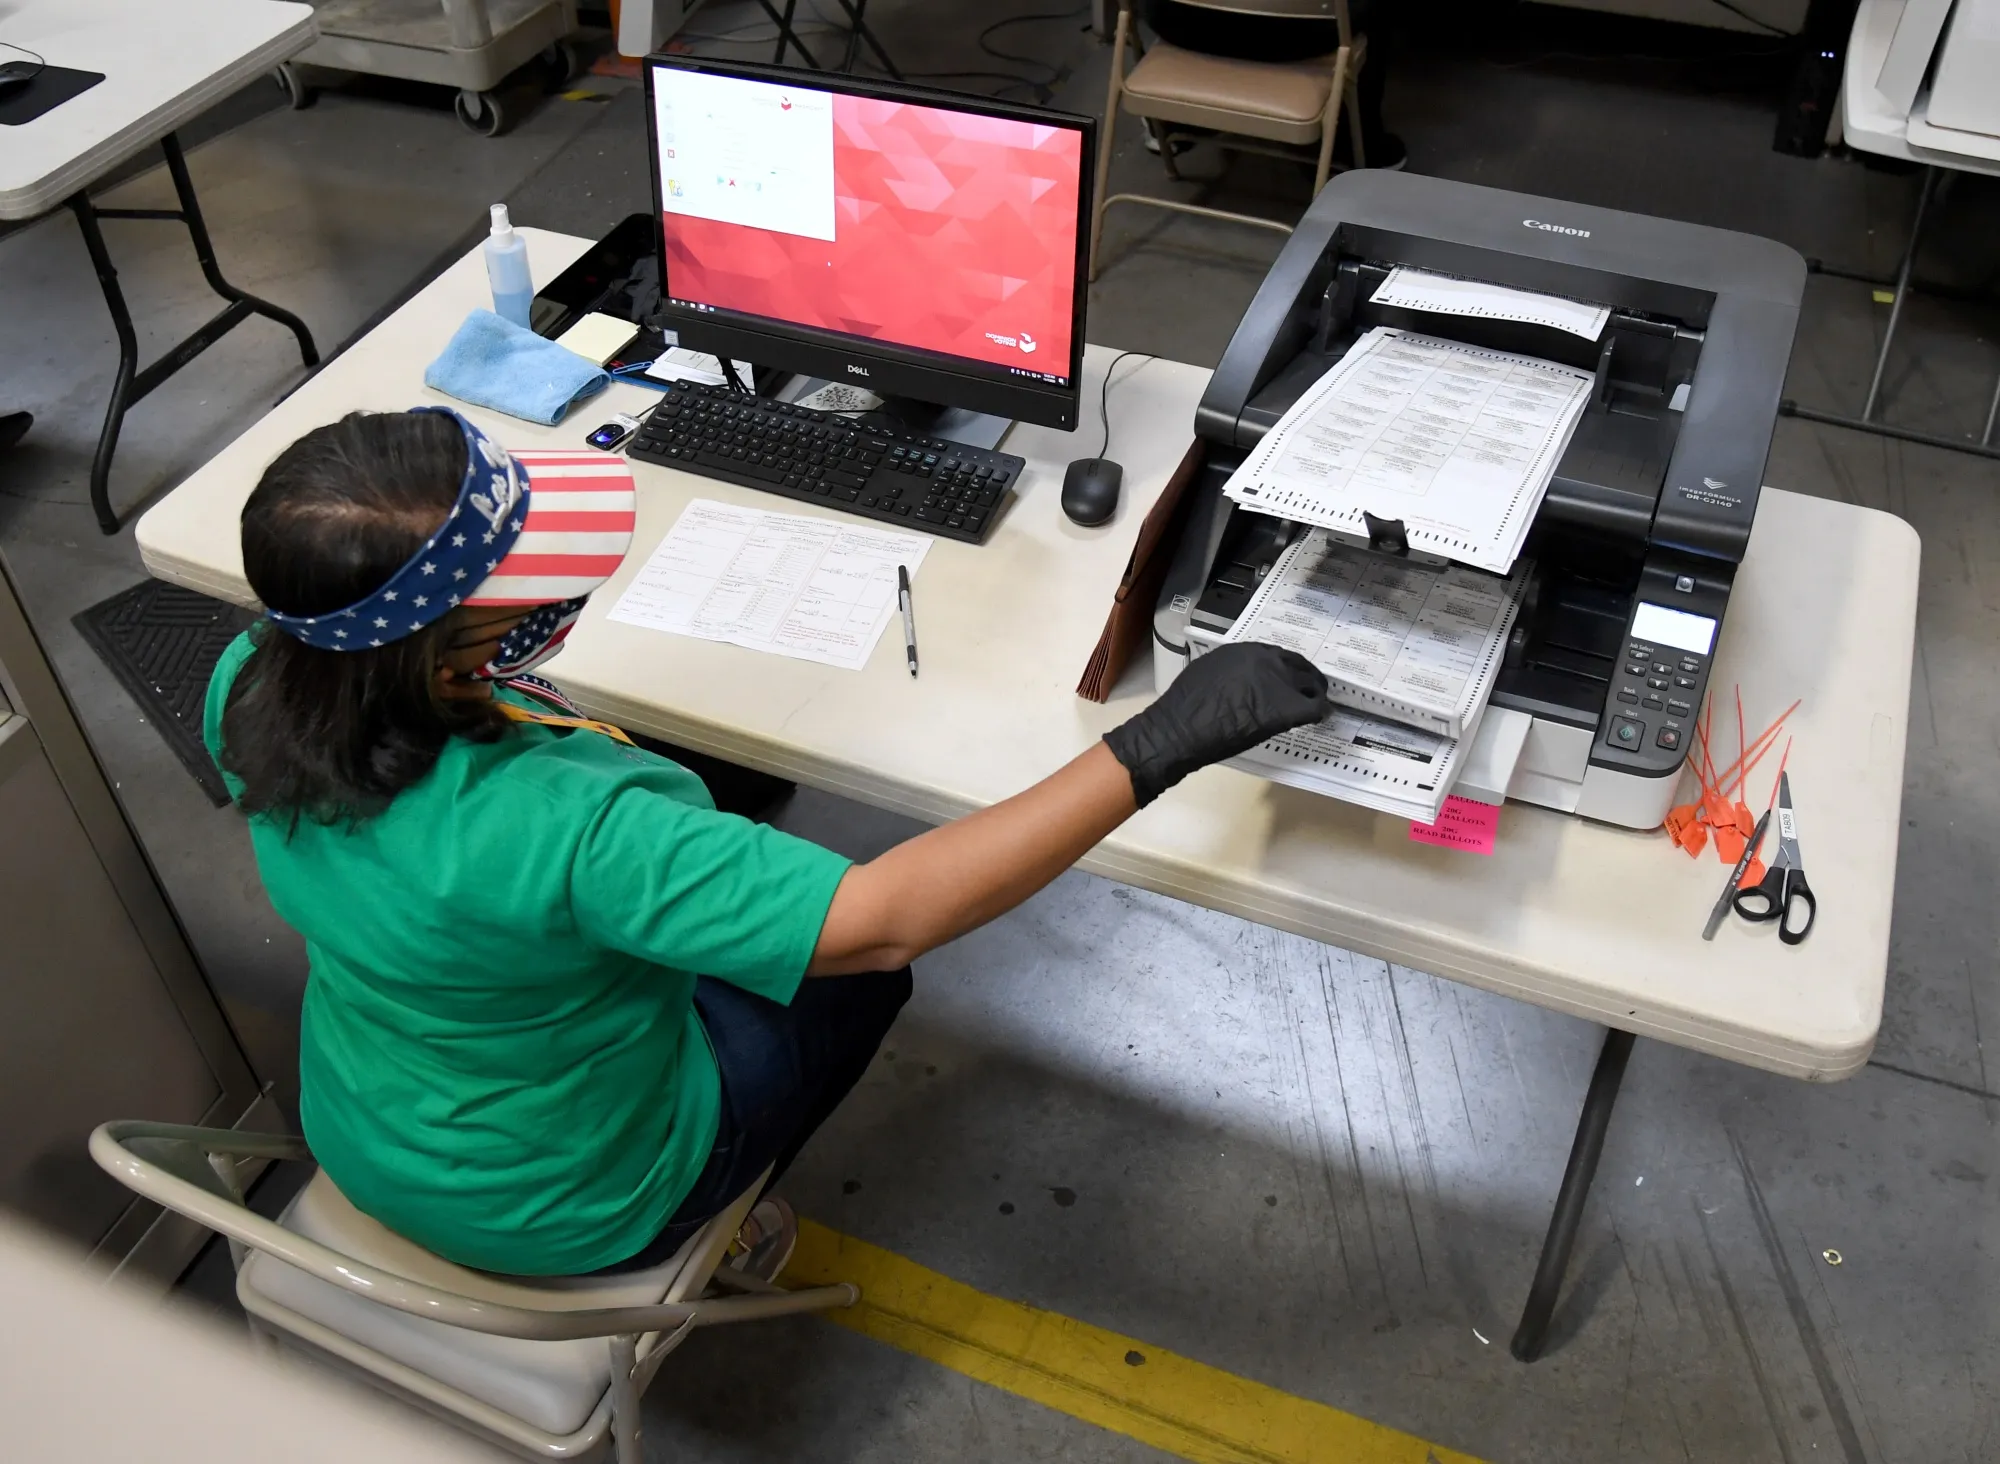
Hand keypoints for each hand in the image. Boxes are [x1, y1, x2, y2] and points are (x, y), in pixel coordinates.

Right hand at [1103, 642, 1330, 806]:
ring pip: (1311, 684)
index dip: (1287, 667)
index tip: (1289, 677)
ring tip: (1317, 703)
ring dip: (1315, 693)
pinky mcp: (1285, 709)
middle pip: (1299, 666)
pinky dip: (1319, 712)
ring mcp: (1278, 683)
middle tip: (1311, 689)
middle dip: (1307, 677)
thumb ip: (1231, 670)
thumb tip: (1241, 680)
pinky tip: (1319, 718)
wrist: (1181, 729)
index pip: (1278, 654)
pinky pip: (1313, 707)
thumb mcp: (1207, 672)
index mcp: (1245, 650)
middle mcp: (1266, 660)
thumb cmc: (1185, 706)